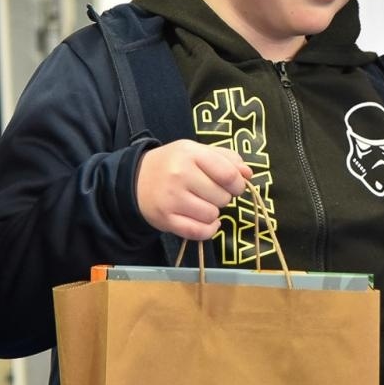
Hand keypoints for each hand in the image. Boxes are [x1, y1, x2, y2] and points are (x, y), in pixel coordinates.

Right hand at [135, 140, 251, 239]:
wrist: (134, 180)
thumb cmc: (173, 164)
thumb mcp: (197, 151)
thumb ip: (226, 158)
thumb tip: (249, 173)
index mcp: (190, 153)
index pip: (228, 174)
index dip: (238, 184)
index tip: (235, 185)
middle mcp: (180, 175)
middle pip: (222, 197)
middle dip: (223, 197)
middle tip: (211, 193)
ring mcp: (172, 199)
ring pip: (212, 215)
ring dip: (213, 213)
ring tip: (202, 204)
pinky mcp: (166, 219)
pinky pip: (198, 232)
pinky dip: (208, 230)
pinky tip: (206, 222)